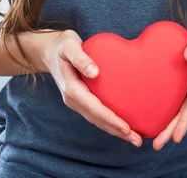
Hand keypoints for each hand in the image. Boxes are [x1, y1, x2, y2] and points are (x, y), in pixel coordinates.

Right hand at [38, 29, 142, 146]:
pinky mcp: (80, 99)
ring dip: (114, 130)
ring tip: (134, 138)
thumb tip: (94, 72)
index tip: (126, 128)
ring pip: (97, 120)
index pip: (94, 108)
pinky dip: (109, 121)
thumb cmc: (62, 45)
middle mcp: (72, 99)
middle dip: (117, 131)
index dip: (110, 119)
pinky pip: (96, 114)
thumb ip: (81, 58)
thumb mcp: (69, 45)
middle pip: (97, 119)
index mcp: (71, 88)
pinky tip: (121, 124)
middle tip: (137, 141)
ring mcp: (76, 101)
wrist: (49, 50)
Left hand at [152, 11, 186, 150]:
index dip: (184, 121)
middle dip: (173, 129)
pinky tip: (160, 115)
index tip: (176, 137)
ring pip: (182, 106)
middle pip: (185, 111)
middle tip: (157, 145)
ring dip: (171, 123)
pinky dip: (170, 109)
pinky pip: (179, 96)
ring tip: (156, 139)